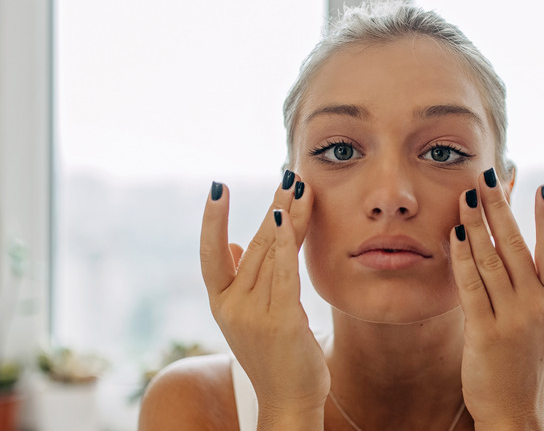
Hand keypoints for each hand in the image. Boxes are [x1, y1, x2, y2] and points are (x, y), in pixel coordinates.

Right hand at [200, 174, 329, 427]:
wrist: (287, 401)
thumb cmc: (274, 356)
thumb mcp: (250, 317)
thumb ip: (242, 279)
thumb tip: (237, 243)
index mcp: (222, 303)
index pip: (211, 254)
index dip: (212, 220)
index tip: (217, 186)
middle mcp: (232, 306)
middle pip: (255, 244)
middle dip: (273, 206)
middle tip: (288, 175)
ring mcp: (255, 314)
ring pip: (272, 252)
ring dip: (287, 215)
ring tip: (299, 185)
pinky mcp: (281, 321)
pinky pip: (283, 272)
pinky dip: (285, 242)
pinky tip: (288, 216)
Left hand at [450, 170, 543, 429]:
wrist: (514, 412)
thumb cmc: (533, 367)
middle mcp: (535, 306)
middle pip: (517, 246)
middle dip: (501, 208)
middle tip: (488, 176)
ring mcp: (510, 319)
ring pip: (491, 260)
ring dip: (477, 224)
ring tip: (466, 196)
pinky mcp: (484, 333)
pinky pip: (470, 286)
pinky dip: (462, 258)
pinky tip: (454, 234)